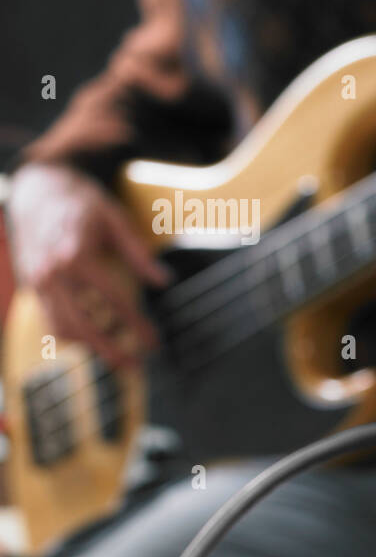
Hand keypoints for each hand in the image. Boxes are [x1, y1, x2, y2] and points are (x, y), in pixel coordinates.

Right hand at [8, 163, 168, 365]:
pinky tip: (95, 338)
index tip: (154, 343)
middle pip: (82, 326)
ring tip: (117, 354)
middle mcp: (52, 273)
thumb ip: (138, 253)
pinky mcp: (31, 285)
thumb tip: (164, 281)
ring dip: (89, 346)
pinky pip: (49, 320)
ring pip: (60, 329)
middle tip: (135, 366)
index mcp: (76, 256)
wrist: (38, 190)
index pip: (113, 301)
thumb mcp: (115, 219)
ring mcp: (38, 281)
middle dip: (109, 350)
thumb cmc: (82, 203)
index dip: (136, 325)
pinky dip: (71, 333)